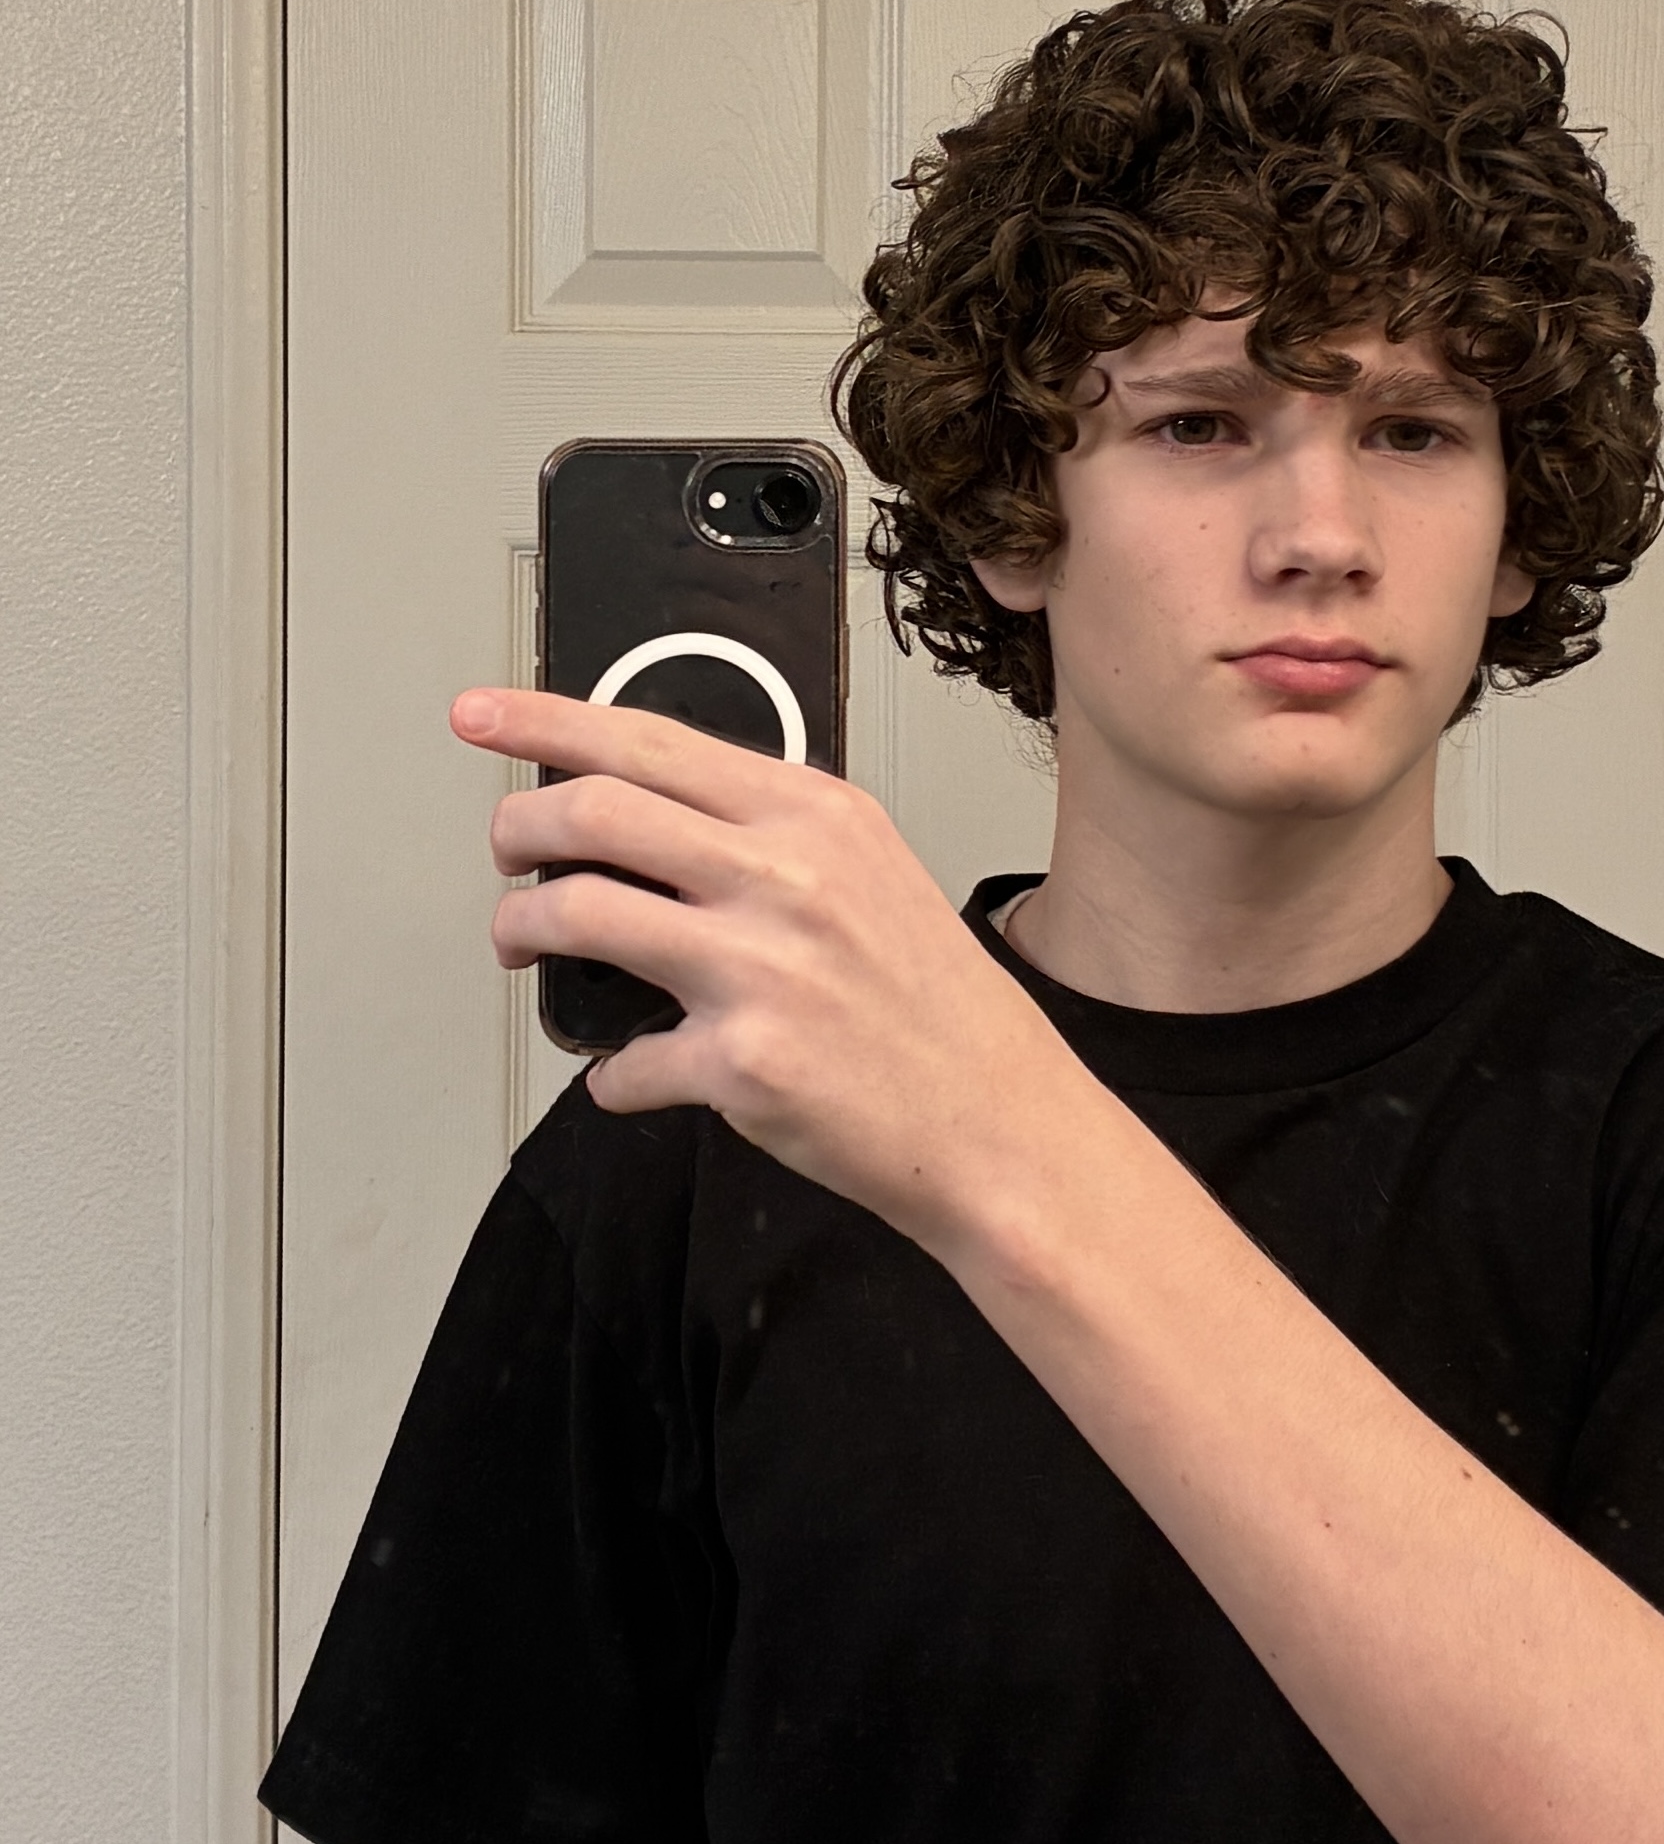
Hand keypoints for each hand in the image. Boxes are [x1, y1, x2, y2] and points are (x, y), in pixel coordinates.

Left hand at [460, 688, 1061, 1240]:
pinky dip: (609, 1074)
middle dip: (515, 829)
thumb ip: (771, 836)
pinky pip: (624, 1062)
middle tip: (505, 854)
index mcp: (815, 817)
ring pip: (577, 912)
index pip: (649, 739)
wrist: (1001, 1127)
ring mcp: (760, 969)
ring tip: (523, 946)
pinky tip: (628, 1075)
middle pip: (591, 811)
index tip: (482, 716)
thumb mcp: (872, 876)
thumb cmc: (938, 1013)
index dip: (541, 722)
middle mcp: (785, 878)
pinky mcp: (742, 1062)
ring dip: (521, 930)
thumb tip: (652, 818)